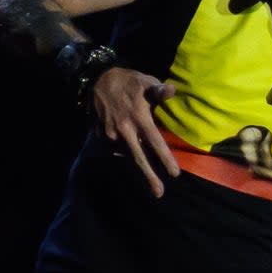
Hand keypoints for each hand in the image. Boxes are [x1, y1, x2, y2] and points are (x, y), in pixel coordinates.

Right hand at [90, 67, 179, 196]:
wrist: (97, 79)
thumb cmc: (128, 81)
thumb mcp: (145, 81)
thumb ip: (159, 90)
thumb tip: (172, 90)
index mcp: (139, 118)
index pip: (155, 142)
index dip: (165, 159)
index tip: (174, 174)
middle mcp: (124, 129)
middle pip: (138, 157)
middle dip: (149, 176)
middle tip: (159, 193)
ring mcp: (110, 134)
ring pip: (127, 152)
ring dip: (136, 158)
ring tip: (145, 162)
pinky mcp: (100, 135)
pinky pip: (116, 146)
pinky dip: (124, 147)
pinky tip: (129, 140)